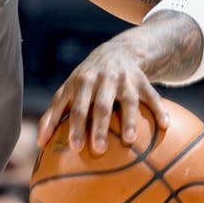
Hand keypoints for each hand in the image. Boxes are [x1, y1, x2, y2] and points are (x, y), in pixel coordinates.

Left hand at [38, 40, 168, 155]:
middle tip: (98, 150)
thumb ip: (52, 115)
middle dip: (98, 127)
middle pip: (100, 106)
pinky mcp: (142, 80)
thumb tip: (38, 143)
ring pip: (127, 101)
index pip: (75, 108)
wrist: (116, 53)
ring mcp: (123, 80)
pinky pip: (153, 95)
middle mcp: (101, 80)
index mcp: (80, 84)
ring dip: (128, 121)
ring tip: (129, 141)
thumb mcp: (67, 91)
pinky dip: (159, 109)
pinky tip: (164, 126)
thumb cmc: (85, 81)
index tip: (75, 148)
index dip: (74, 127)